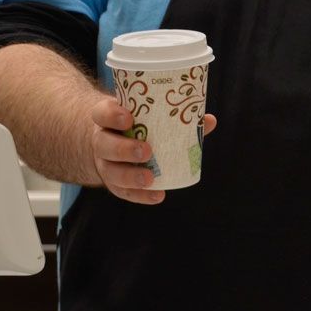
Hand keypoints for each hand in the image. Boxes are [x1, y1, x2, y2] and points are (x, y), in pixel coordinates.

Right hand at [89, 97, 216, 204]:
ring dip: (130, 176)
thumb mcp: (147, 114)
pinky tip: (157, 196)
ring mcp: (105, 162)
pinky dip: (139, 195)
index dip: (112, 116)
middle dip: (124, 149)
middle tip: (146, 151)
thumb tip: (209, 120)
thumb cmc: (136, 122)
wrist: (111, 139)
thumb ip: (176, 116)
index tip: (128, 118)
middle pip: (104, 145)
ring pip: (110, 171)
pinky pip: (122, 191)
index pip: (102, 114)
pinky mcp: (112, 181)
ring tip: (149, 179)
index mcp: (107, 118)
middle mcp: (102, 140)